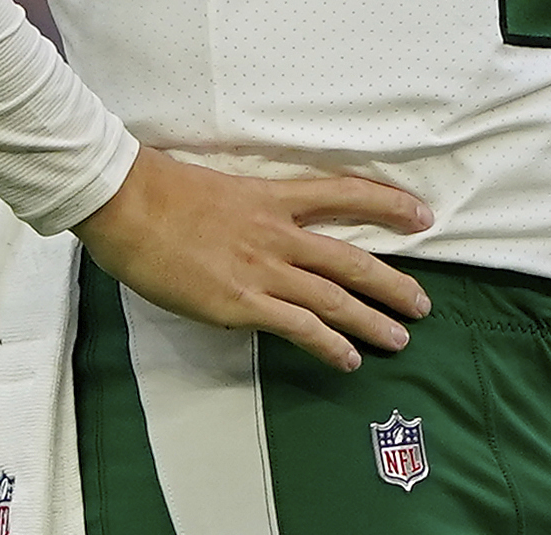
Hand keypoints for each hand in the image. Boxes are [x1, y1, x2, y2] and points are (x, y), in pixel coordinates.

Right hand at [72, 148, 433, 371]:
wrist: (128, 204)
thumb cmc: (159, 192)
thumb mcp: (217, 190)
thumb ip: (247, 213)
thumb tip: (257, 235)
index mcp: (272, 196)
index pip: (344, 194)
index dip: (388, 204)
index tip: (421, 215)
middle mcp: (278, 233)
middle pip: (351, 259)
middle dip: (391, 283)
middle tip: (422, 304)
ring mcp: (263, 269)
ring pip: (334, 297)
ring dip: (371, 321)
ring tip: (399, 339)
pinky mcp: (242, 302)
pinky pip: (298, 326)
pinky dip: (329, 345)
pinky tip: (349, 360)